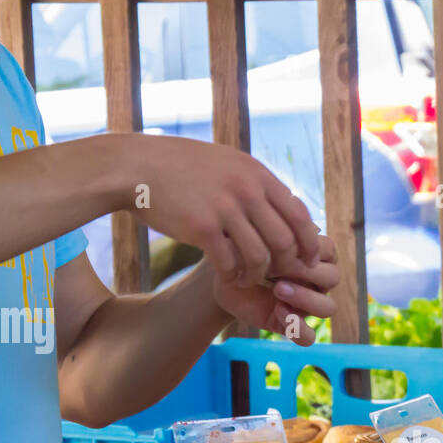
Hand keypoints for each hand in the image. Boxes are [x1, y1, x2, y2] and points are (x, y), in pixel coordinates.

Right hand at [119, 133, 321, 286]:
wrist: (135, 166)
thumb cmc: (180, 168)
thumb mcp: (225, 163)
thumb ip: (254, 183)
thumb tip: (283, 203)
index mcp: (255, 173)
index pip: (299, 214)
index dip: (307, 243)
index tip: (305, 260)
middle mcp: (245, 188)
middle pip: (285, 241)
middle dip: (285, 266)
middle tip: (275, 276)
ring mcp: (224, 207)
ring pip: (260, 257)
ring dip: (257, 276)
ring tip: (248, 279)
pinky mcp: (201, 227)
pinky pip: (229, 263)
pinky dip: (232, 276)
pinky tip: (227, 277)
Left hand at [212, 234, 338, 344]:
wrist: (222, 280)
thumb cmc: (239, 253)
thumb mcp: (253, 239)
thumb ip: (277, 235)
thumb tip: (304, 233)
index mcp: (311, 256)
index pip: (328, 250)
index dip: (309, 248)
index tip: (280, 246)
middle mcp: (314, 282)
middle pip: (333, 278)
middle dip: (307, 272)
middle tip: (276, 270)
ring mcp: (305, 306)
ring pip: (329, 307)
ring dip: (307, 299)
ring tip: (278, 290)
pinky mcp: (291, 326)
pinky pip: (308, 337)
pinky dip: (298, 327)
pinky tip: (277, 311)